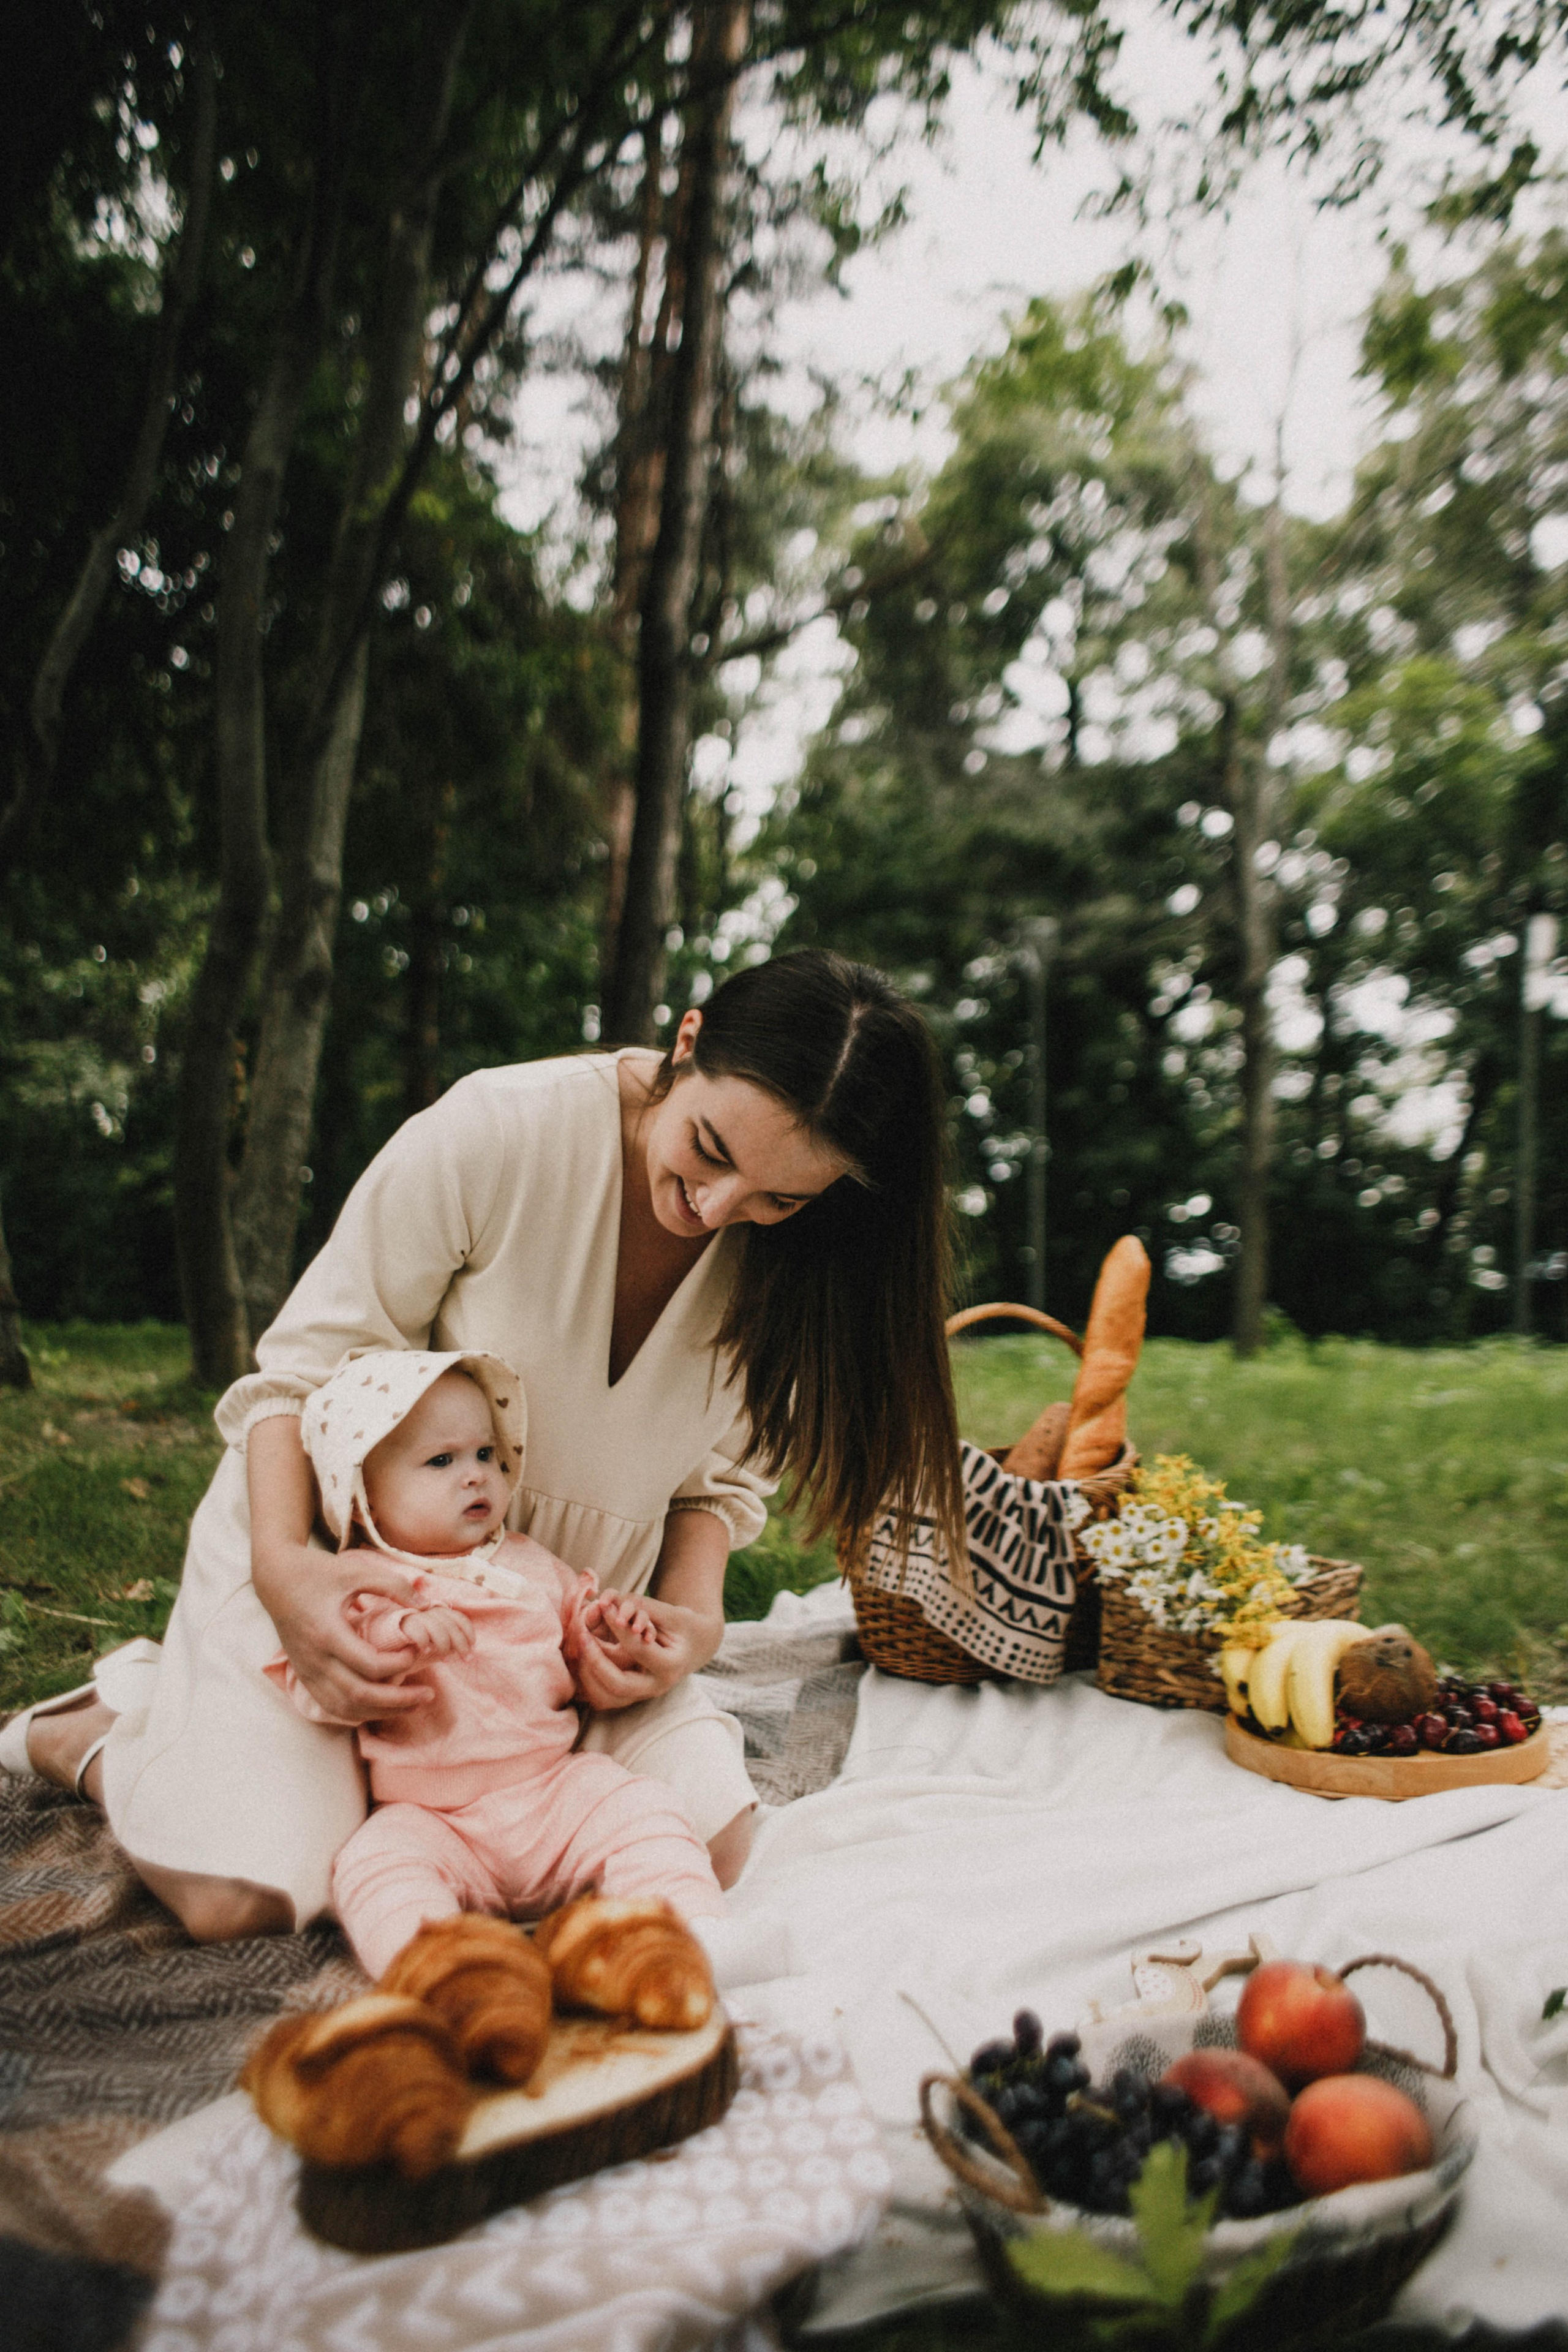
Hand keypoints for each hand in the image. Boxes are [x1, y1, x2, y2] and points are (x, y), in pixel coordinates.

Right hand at [254, 1541, 433, 1724]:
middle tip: (427, 1694)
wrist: (277, 1579)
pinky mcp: (305, 1675)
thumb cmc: (318, 1572)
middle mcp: (315, 1659)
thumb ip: (392, 1585)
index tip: (416, 1651)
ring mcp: (307, 1671)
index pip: (369, 1665)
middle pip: (359, 1696)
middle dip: (398, 1701)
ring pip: (345, 1708)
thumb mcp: (356, 1571)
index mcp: (327, 1633)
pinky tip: (382, 1706)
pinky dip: (359, 1711)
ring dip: (381, 1712)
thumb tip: (424, 1605)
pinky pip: (332, 1705)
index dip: (399, 1664)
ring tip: (411, 1705)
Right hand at [395, 1603, 474, 1659]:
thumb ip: (447, 1641)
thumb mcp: (432, 1641)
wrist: (382, 1642)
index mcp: (436, 1612)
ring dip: (444, 1646)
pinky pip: (418, 1631)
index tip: (473, 1648)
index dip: (469, 1632)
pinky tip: (425, 1651)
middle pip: (451, 1625)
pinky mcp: (401, 1625)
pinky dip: (425, 1641)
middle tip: (466, 1659)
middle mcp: (427, 1611)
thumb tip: (468, 1650)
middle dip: (462, 1643)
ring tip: (444, 1659)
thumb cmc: (410, 1645)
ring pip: (438, 1629)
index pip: (459, 1618)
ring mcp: (414, 1616)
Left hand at [567, 1593, 714, 1712]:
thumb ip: (642, 1608)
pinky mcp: (630, 1697)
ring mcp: (642, 1695)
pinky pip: (601, 1698)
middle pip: (618, 1684)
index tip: (603, 1606)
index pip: (637, 1649)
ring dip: (587, 1674)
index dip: (617, 1627)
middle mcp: (656, 1687)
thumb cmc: (683, 1626)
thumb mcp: (671, 1613)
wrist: (695, 1647)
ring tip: (581, 1646)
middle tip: (582, 1635)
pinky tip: (582, 1659)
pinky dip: (588, 1681)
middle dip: (595, 1660)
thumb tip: (606, 1603)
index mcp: (671, 1666)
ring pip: (605, 1698)